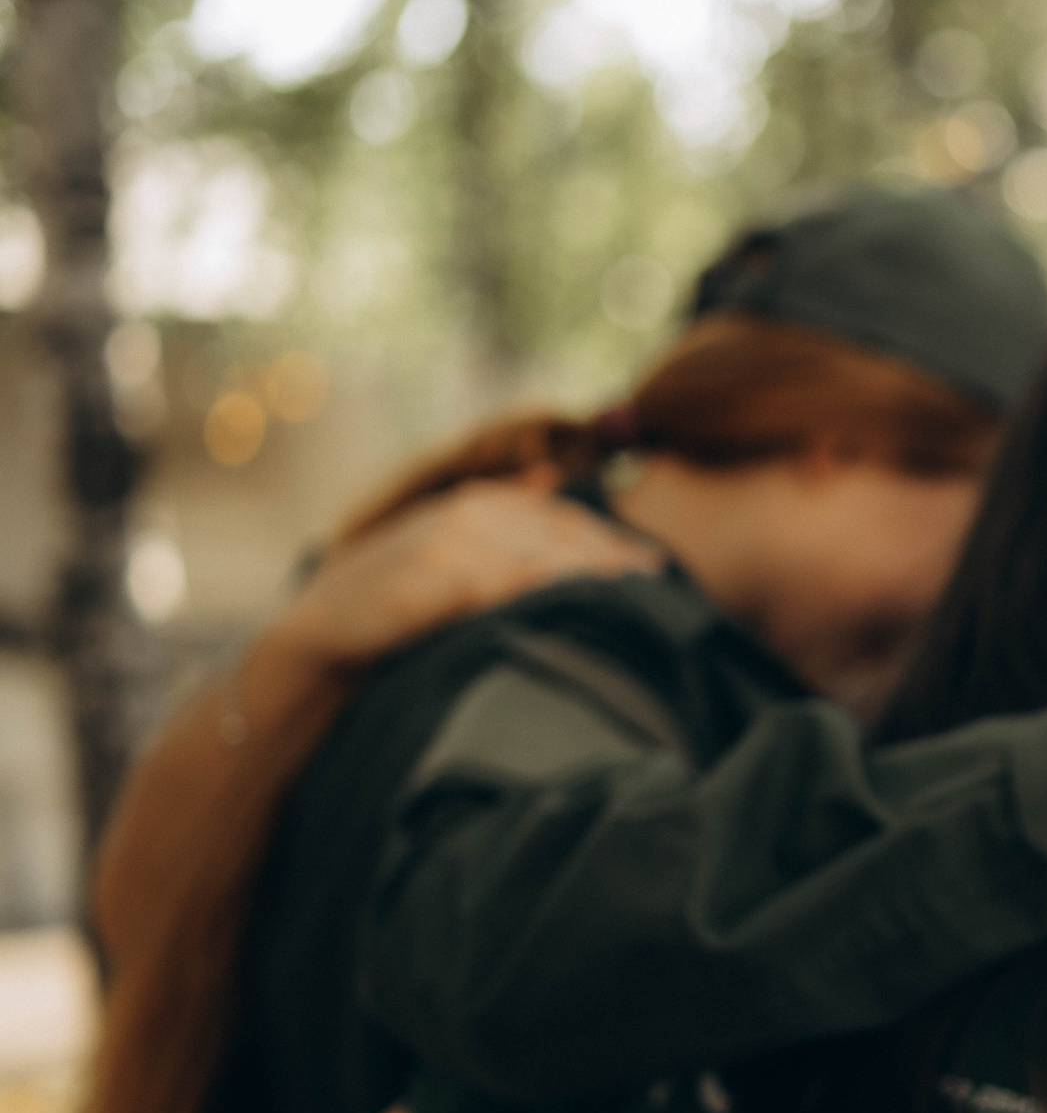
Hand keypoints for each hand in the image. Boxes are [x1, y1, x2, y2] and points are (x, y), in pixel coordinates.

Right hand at [268, 475, 661, 673]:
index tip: (656, 571)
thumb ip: (502, 518)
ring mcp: (447, 548)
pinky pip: (494, 588)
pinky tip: (568, 607)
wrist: (321, 634)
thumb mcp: (450, 550)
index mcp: (481, 505)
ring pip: (538, 560)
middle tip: (658, 590)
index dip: (612, 546)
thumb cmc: (397, 600)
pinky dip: (534, 593)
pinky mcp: (428, 584)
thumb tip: (550, 478)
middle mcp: (469, 517)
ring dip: (587, 578)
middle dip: (612, 563)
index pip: (565, 523)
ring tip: (631, 602)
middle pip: (562, 538)